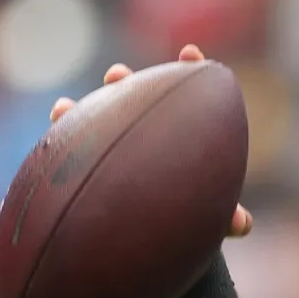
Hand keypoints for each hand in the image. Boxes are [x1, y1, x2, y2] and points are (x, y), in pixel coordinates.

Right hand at [48, 44, 251, 238]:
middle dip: (124, 84)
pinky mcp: (86, 162)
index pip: (185, 96)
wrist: (153, 243)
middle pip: (134, 99)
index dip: (189, 71)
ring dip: (81, 112)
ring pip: (98, 118)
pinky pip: (71, 145)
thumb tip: (242, 224)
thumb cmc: (186, 223)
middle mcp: (144, 133)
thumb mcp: (204, 220)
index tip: (190, 54)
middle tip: (117, 76)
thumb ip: (223, 219)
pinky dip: (61, 132)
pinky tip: (55, 118)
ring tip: (66, 106)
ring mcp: (113, 143)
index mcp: (178, 137)